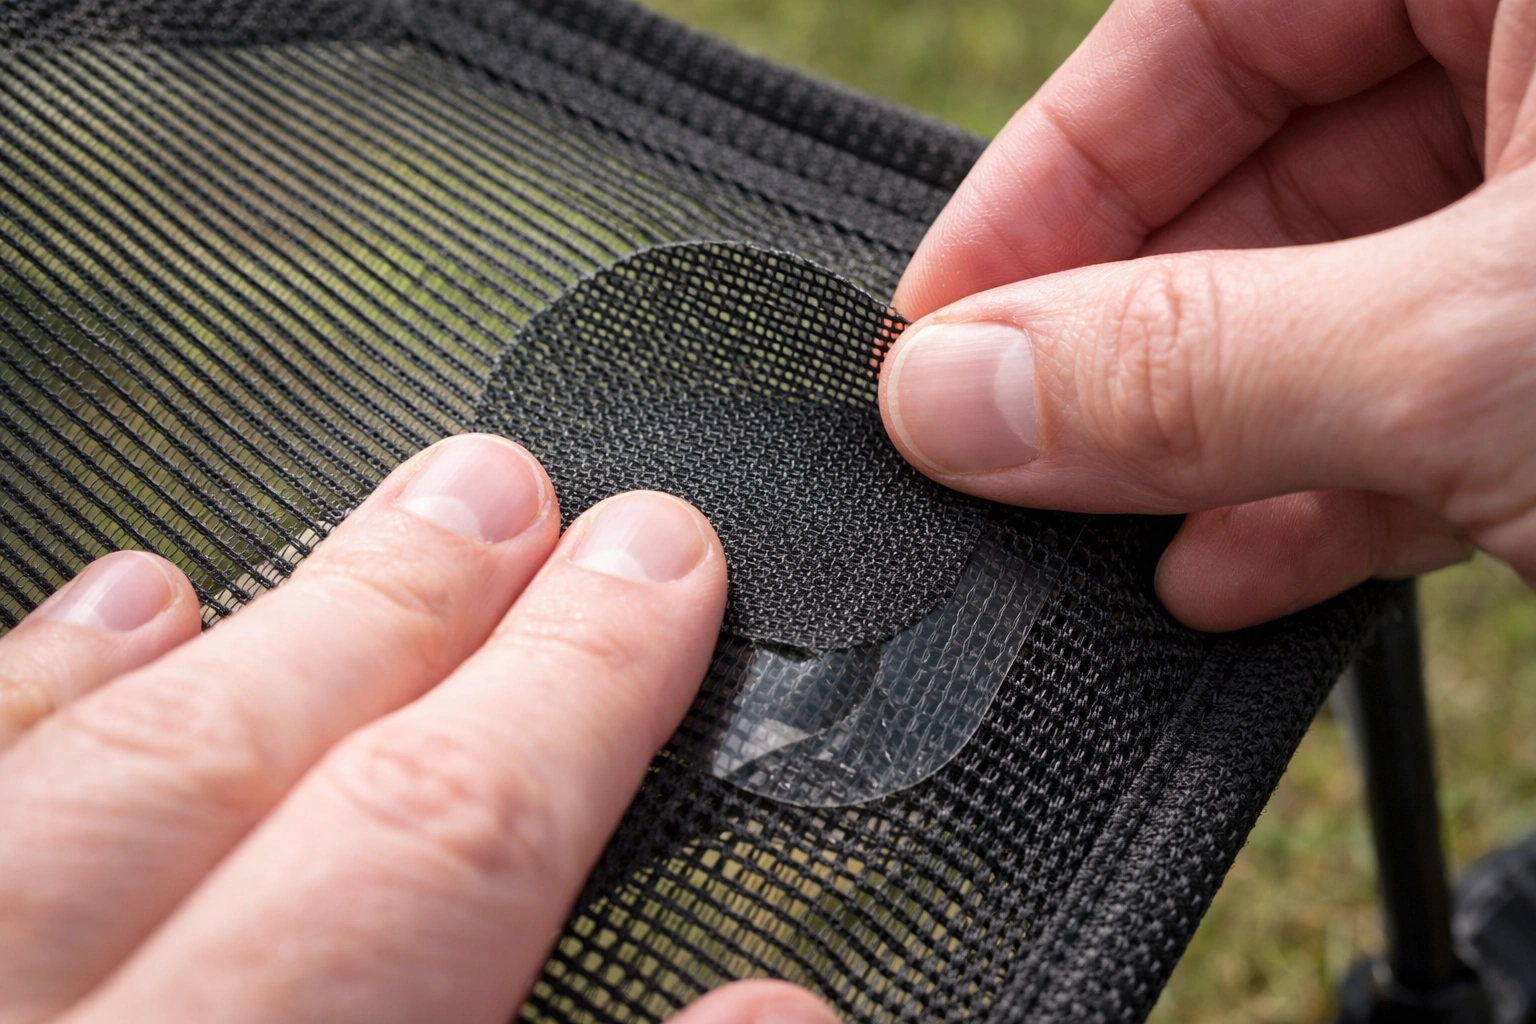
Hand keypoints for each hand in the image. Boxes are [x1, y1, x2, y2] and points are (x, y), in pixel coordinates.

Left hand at [0, 434, 835, 1023]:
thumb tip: (777, 1000)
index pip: (436, 851)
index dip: (574, 689)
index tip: (667, 573)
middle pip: (243, 773)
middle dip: (410, 615)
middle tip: (519, 497)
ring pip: (74, 772)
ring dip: (246, 636)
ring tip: (385, 528)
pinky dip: (28, 700)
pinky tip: (111, 618)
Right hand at [882, 0, 1535, 629]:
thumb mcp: (1477, 351)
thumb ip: (1197, 368)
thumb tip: (955, 397)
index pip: (1207, 20)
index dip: (1051, 176)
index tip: (947, 330)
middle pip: (1265, 167)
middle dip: (1134, 338)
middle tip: (1012, 448)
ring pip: (1351, 296)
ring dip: (1219, 437)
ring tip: (1112, 540)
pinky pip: (1445, 389)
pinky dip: (1340, 485)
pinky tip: (1237, 569)